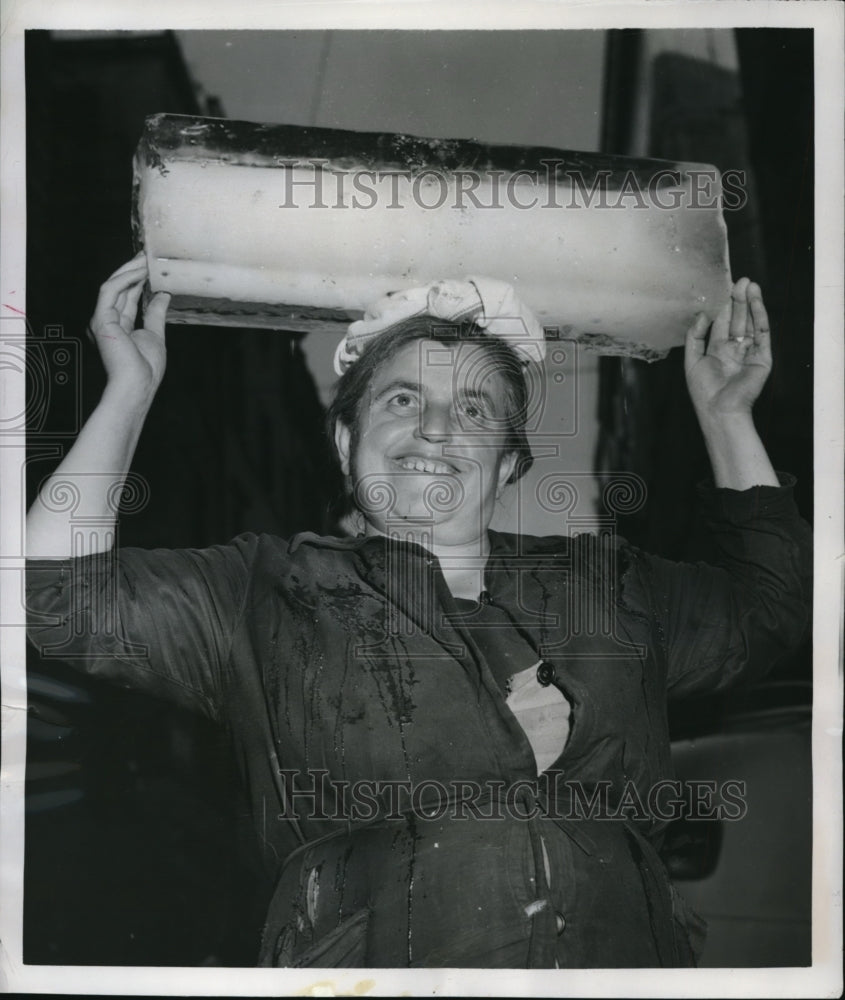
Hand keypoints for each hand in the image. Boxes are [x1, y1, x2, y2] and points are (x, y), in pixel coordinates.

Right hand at [88, 252, 169, 399]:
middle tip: (145, 254)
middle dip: (132, 269)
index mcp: (118, 326)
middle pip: (119, 288)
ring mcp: (102, 320)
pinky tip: (139, 271)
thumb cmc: (145, 369)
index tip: (149, 266)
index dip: (137, 279)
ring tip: (144, 258)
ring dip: (129, 270)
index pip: (127, 296)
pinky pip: (110, 291)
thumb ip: (156, 314)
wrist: (137, 385)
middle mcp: (107, 321)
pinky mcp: (101, 319)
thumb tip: (163, 296)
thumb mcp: (155, 335)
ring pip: (112, 285)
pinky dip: (124, 279)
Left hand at [684, 277, 771, 418]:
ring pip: (751, 323)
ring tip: (750, 285)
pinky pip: (762, 333)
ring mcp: (750, 352)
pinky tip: (756, 302)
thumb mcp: (692, 360)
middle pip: (738, 319)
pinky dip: (760, 316)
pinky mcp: (763, 357)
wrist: (720, 410)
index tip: (724, 287)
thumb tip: (702, 314)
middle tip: (740, 280)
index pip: (722, 323)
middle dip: (739, 300)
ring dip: (751, 304)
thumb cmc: (704, 391)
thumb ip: (695, 336)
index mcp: (718, 351)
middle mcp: (734, 350)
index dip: (724, 306)